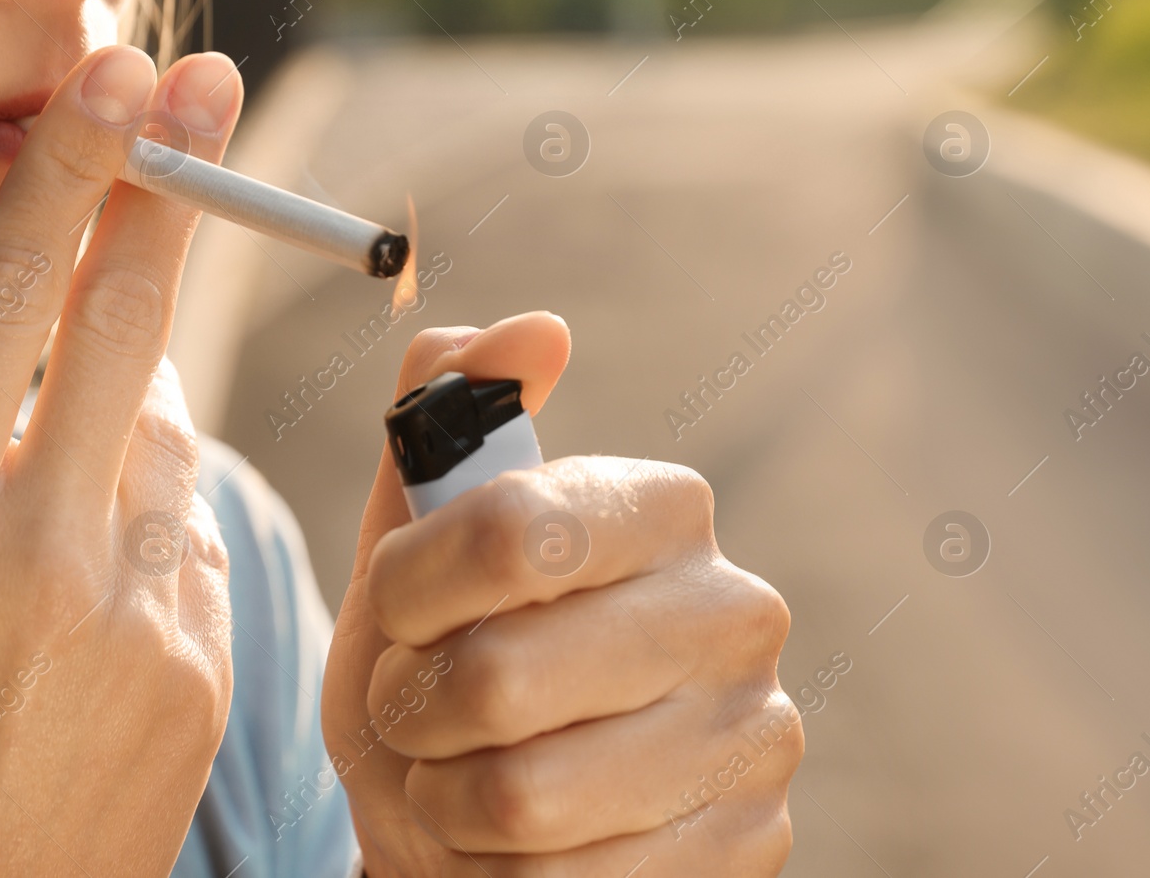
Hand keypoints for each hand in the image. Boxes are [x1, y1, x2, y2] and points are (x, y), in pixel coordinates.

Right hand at [0, 47, 244, 875]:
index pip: (8, 302)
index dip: (66, 171)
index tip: (114, 74)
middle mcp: (48, 549)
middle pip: (128, 322)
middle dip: (171, 189)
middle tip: (205, 94)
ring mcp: (144, 607)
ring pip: (167, 427)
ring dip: (135, 381)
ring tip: (73, 418)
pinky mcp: (207, 660)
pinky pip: (193, 531)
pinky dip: (154, 501)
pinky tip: (96, 548)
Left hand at [323, 312, 800, 875]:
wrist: (474, 830)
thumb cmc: (438, 674)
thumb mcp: (410, 556)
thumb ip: (442, 429)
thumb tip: (533, 326)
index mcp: (661, 510)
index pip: (513, 529)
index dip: (411, 589)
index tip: (395, 614)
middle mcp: (735, 611)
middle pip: (503, 673)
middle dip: (414, 709)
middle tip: (418, 711)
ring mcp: (754, 738)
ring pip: (523, 796)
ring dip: (445, 800)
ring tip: (459, 776)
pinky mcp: (752, 852)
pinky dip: (495, 874)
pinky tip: (514, 848)